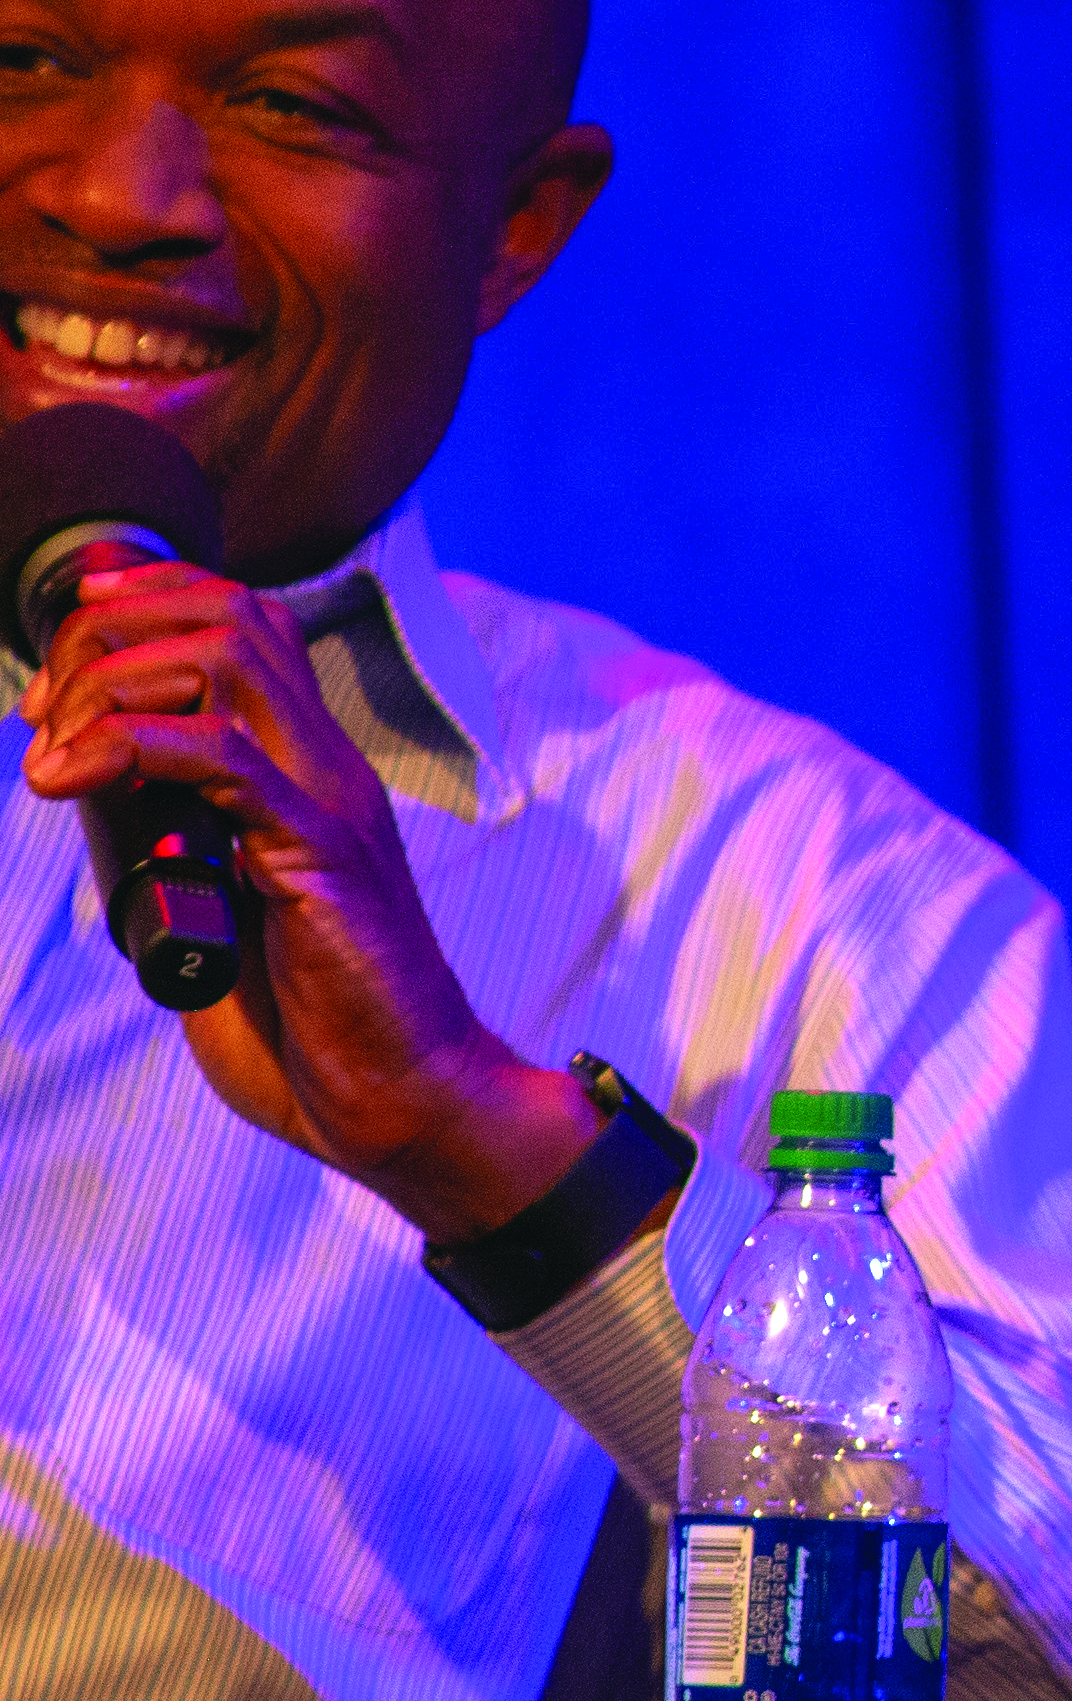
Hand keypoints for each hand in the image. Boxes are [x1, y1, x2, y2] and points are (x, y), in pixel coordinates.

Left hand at [19, 558, 596, 1240]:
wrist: (400, 1097)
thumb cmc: (316, 1024)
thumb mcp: (219, 908)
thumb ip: (175, 844)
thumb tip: (93, 800)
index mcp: (305, 771)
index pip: (242, 622)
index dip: (145, 603)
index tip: (61, 656)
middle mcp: (325, 766)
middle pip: (226, 616)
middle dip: (108, 635)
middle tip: (43, 712)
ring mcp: (328, 801)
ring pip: (225, 658)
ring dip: (110, 682)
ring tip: (51, 751)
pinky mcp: (320, 851)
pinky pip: (222, 755)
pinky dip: (129, 746)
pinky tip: (68, 781)